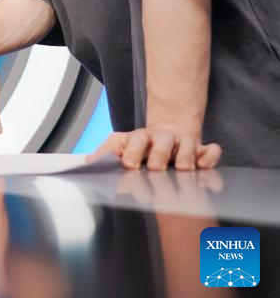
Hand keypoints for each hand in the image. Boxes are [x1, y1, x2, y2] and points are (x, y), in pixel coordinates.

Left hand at [93, 124, 221, 170]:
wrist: (170, 129)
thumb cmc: (144, 144)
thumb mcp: (123, 145)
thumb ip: (107, 153)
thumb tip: (88, 162)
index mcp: (140, 138)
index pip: (133, 142)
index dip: (130, 152)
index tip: (127, 165)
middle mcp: (161, 138)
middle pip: (161, 142)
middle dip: (159, 155)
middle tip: (156, 168)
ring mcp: (182, 142)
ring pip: (186, 144)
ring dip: (185, 156)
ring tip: (184, 168)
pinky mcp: (201, 148)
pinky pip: (210, 150)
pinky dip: (209, 156)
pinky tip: (204, 166)